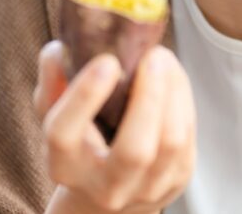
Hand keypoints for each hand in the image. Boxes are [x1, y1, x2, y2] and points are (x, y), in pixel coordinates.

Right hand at [34, 42, 195, 213]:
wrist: (108, 191)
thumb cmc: (80, 141)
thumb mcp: (56, 114)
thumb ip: (54, 80)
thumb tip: (58, 49)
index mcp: (64, 167)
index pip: (65, 136)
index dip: (84, 97)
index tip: (107, 62)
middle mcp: (105, 187)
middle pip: (133, 151)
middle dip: (148, 98)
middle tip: (153, 55)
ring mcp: (145, 188)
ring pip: (170, 143)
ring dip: (173, 92)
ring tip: (164, 58)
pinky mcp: (177, 178)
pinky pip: (187, 136)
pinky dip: (182, 99)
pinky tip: (173, 76)